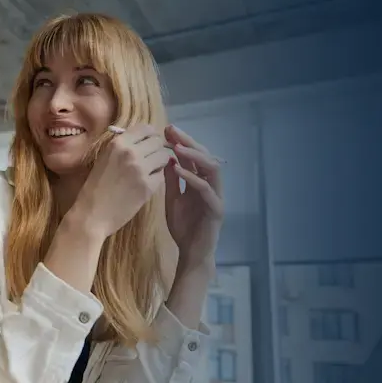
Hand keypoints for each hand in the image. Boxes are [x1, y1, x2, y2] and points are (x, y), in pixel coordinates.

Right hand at [72, 124, 170, 239]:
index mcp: (118, 143)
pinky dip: (157, 178)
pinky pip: (162, 175)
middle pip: (157, 142)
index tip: (149, 143)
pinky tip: (147, 184)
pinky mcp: (148, 186)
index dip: (150, 135)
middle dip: (157, 149)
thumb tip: (141, 139)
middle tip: (152, 158)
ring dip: (159, 163)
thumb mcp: (104, 158)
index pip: (146, 128)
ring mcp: (141, 169)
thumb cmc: (94, 187)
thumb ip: (122, 146)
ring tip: (150, 171)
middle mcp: (131, 152)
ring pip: (163, 157)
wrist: (92, 214)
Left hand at [164, 125, 223, 270]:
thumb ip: (170, 180)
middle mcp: (210, 184)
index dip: (181, 141)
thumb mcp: (172, 199)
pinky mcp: (216, 209)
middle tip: (172, 130)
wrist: (190, 253)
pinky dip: (193, 178)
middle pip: (204, 156)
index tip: (165, 129)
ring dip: (194, 156)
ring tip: (176, 147)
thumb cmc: (183, 227)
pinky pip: (206, 189)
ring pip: (212, 168)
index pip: (192, 156)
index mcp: (199, 181)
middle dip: (188, 141)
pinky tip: (178, 170)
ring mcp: (215, 195)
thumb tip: (166, 158)